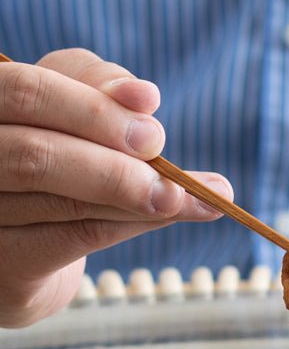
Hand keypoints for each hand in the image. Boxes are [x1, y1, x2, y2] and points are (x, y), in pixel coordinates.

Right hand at [0, 48, 232, 325]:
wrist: (21, 238)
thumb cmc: (51, 147)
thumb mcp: (70, 101)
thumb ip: (99, 86)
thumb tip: (144, 96)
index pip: (23, 93)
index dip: (91, 107)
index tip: (153, 120)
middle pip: (34, 155)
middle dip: (116, 164)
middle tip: (178, 176)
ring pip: (65, 202)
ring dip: (145, 198)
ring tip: (208, 199)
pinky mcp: (4, 262)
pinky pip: (77, 239)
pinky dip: (137, 222)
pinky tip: (179, 212)